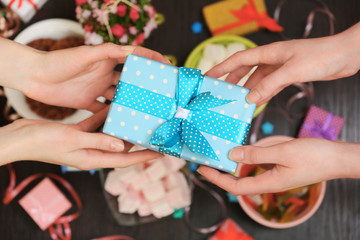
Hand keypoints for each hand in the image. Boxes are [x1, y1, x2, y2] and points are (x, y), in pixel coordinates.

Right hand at [0, 106, 161, 167]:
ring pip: (109, 133)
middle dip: (137, 141)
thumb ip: (99, 141)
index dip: (144, 157)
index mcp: (93, 158)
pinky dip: (104, 116)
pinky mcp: (78, 133)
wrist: (20, 138)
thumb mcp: (74, 141)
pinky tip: (113, 105)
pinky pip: (96, 124)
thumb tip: (122, 144)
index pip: (125, 159)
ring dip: (122, 126)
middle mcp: (92, 152)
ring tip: (138, 116)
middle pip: (121, 147)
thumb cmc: (44, 142)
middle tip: (154, 131)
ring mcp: (85, 142)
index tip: (161, 153)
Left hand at [19, 43, 168, 112]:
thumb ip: (108, 52)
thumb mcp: (85, 55)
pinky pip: (104, 111)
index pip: (134, 58)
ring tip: (146, 113)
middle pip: (130, 80)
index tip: (168, 66)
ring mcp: (97, 89)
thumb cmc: (58, 61)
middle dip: (145, 86)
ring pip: (120, 98)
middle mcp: (105, 74)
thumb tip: (133, 50)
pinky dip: (113, 117)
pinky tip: (124, 124)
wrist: (34, 76)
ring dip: (131, 104)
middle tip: (161, 95)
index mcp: (107, 59)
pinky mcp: (87, 102)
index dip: (151, 60)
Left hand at [197, 138, 359, 194]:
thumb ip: (257, 153)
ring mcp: (274, 176)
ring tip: (218, 154)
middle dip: (219, 174)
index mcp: (269, 182)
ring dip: (231, 166)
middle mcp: (269, 182)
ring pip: (246, 175)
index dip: (216, 179)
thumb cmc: (315, 156)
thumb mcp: (283, 152)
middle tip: (206, 161)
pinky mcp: (279, 169)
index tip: (202, 169)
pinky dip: (244, 159)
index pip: (235, 186)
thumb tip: (232, 154)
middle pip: (238, 182)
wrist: (337, 158)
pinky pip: (256, 167)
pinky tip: (240, 149)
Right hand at [206, 22, 359, 104]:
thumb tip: (250, 98)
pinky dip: (263, 93)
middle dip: (232, 79)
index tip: (210, 76)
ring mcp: (281, 66)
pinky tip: (257, 102)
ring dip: (248, 89)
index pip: (239, 59)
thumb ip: (269, 84)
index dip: (222, 67)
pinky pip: (270, 85)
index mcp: (270, 52)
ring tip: (237, 101)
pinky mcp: (290, 74)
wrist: (346, 56)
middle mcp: (273, 58)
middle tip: (220, 91)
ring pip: (258, 79)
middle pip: (246, 69)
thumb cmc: (322, 56)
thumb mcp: (292, 71)